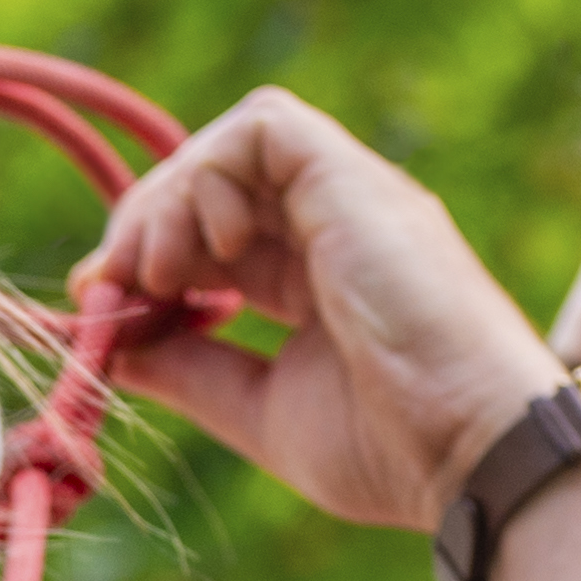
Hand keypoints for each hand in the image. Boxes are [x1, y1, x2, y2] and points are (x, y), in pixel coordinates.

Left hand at [77, 89, 562, 534]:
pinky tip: (211, 248)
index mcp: (321, 277)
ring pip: (234, 143)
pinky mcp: (352, 179)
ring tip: (157, 270)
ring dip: (170, 197)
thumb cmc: (392, 449)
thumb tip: (108, 343)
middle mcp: (338, 223)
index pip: (216, 236)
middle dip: (146, 224)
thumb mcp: (261, 410)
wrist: (476, 454)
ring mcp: (350, 197)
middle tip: (114, 285)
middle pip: (216, 181)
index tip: (104, 306)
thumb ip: (188, 370)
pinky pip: (263, 127)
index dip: (150, 257)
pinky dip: (211, 172)